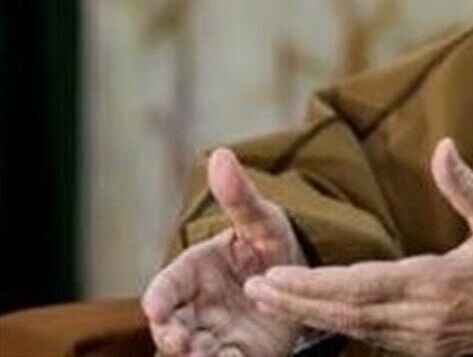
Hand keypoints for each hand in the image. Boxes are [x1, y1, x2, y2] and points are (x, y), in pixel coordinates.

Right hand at [142, 148, 306, 355]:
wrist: (299, 279)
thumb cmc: (270, 244)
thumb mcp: (263, 220)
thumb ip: (240, 196)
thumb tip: (221, 154)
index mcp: (195, 271)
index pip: (168, 285)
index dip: (159, 296)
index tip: (154, 306)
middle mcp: (196, 307)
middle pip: (171, 325)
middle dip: (170, 335)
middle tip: (179, 343)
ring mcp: (214, 335)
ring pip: (192, 352)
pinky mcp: (237, 356)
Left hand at [244, 138, 472, 356]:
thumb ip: (464, 185)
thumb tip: (441, 146)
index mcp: (436, 282)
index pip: (360, 284)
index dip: (312, 283)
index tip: (272, 275)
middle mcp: (424, 318)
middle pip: (347, 313)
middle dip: (298, 303)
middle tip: (255, 290)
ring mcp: (426, 340)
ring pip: (358, 331)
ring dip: (314, 317)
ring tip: (276, 302)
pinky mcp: (432, 350)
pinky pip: (378, 340)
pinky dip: (345, 328)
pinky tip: (323, 318)